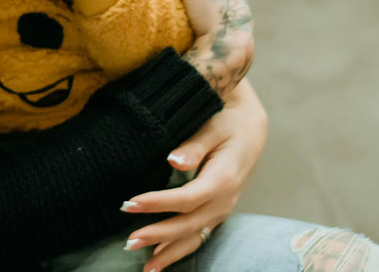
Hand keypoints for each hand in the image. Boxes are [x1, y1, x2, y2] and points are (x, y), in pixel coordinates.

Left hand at [122, 80, 267, 271]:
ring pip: (194, 236)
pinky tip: (160, 259)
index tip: (131, 204)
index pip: (187, 198)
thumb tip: (174, 161)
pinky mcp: (217, 211)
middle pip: (189, 224)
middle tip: (129, 241)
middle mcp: (225, 199)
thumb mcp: (213, 126)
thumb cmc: (228, 121)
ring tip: (146, 267)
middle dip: (158, 235)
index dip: (158, 203)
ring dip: (169, 252)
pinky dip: (179, 249)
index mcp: (224, 178)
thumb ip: (194, 146)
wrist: (250, 126)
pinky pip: (198, 235)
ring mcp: (222, 208)